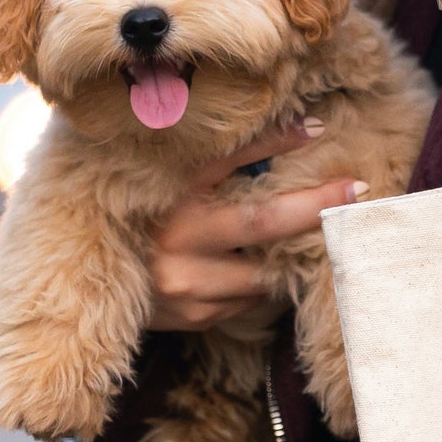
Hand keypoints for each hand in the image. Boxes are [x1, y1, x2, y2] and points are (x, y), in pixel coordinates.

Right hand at [147, 119, 362, 332]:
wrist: (83, 282)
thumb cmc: (132, 221)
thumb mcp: (155, 184)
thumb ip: (199, 165)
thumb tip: (272, 135)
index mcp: (164, 192)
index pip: (225, 157)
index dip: (273, 141)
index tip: (317, 128)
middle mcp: (172, 235)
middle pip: (261, 221)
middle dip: (314, 205)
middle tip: (357, 190)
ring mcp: (184, 280)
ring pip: (265, 269)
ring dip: (290, 256)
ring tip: (312, 241)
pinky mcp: (194, 313)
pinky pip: (251, 297)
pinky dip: (264, 282)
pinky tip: (258, 273)